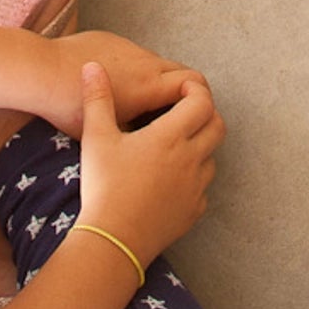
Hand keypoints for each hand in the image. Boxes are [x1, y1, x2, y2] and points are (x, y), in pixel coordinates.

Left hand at [44, 32, 201, 132]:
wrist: (42, 71)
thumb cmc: (69, 109)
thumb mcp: (105, 132)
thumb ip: (135, 133)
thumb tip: (149, 143)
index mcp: (149, 86)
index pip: (195, 85)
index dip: (202, 101)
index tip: (195, 119)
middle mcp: (145, 62)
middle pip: (183, 71)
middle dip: (187, 92)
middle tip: (179, 115)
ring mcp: (130, 48)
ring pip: (159, 63)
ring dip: (162, 81)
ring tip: (147, 105)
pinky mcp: (113, 40)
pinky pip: (137, 55)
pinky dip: (140, 71)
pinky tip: (121, 88)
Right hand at [75, 62, 221, 267]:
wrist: (112, 241)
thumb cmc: (104, 187)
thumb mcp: (96, 138)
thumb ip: (97, 98)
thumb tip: (91, 67)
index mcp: (171, 136)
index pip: (202, 101)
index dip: (196, 90)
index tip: (180, 90)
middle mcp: (191, 159)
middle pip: (217, 126)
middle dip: (205, 114)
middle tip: (183, 113)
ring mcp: (195, 188)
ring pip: (212, 157)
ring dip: (201, 147)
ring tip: (176, 146)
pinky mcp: (193, 212)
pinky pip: (203, 189)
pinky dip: (194, 179)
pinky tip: (172, 180)